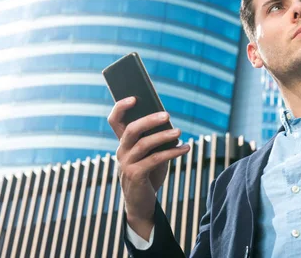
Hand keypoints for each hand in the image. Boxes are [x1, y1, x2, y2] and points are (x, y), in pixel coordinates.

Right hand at [107, 97, 190, 239]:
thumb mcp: (151, 153)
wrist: (141, 203)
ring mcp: (126, 164)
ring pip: (144, 144)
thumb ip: (155, 139)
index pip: (115, 120)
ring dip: (164, 136)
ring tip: (179, 132)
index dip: (121, 107)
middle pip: (131, 129)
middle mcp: (121, 151)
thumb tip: (168, 123)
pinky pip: (155, 159)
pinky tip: (185, 148)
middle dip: (149, 120)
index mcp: (123, 142)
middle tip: (167, 115)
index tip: (135, 97)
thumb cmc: (148, 173)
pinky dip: (172, 152)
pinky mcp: (136, 176)